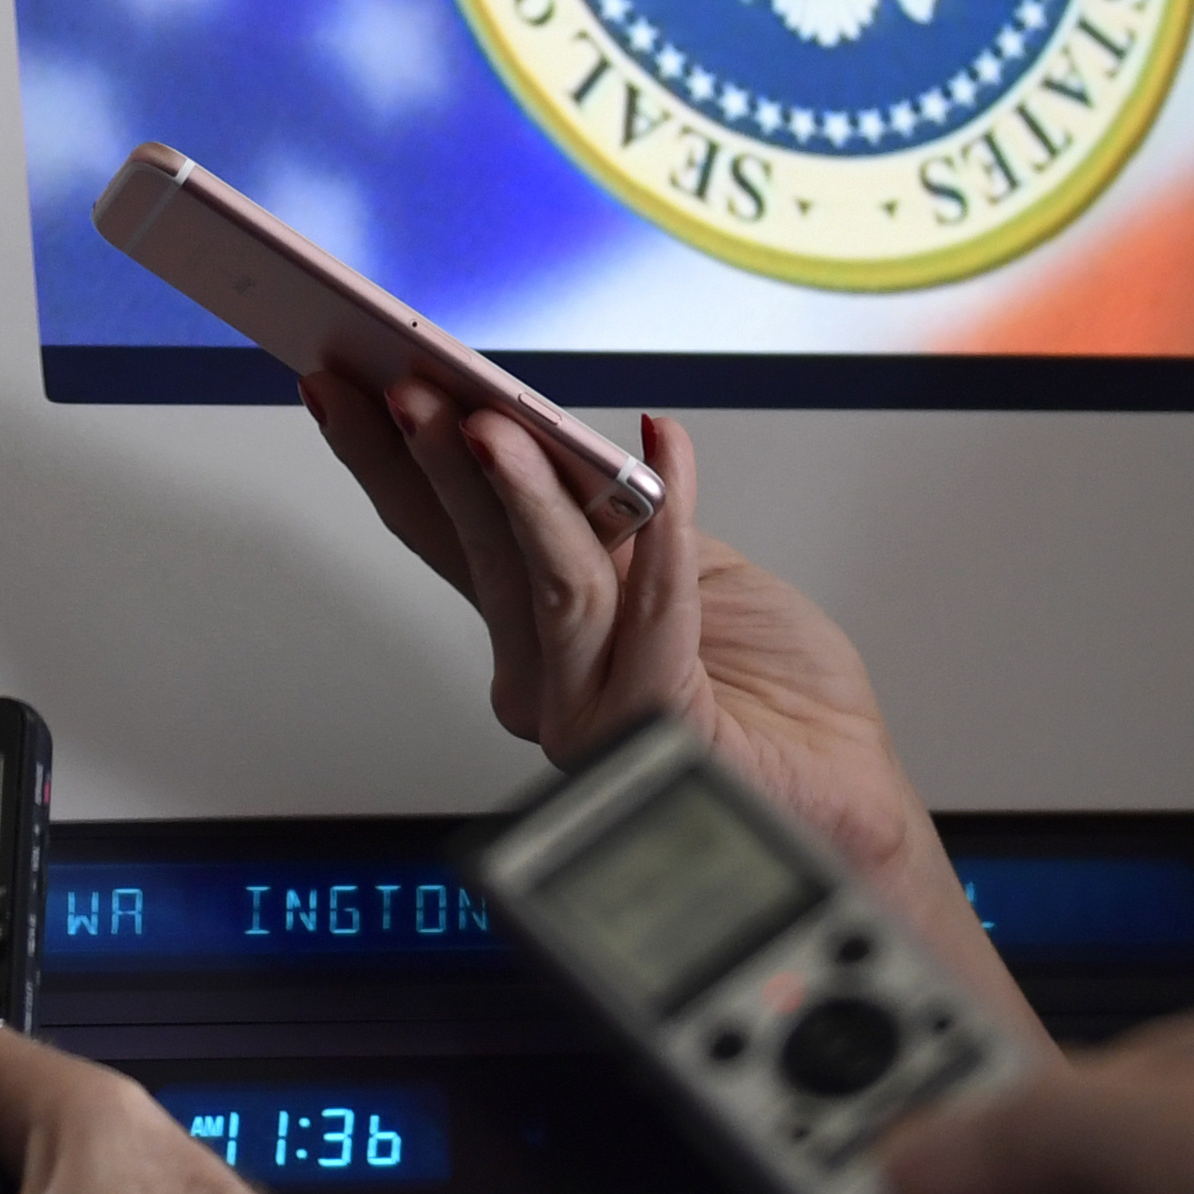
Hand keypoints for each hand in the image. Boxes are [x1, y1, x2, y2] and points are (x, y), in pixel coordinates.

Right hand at [297, 378, 1034, 1039]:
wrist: (847, 807)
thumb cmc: (781, 705)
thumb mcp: (692, 572)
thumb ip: (621, 521)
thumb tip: (563, 441)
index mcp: (541, 632)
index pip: (445, 533)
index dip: (389, 460)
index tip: (346, 387)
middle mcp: (546, 679)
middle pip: (476, 551)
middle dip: (432, 459)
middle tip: (406, 389)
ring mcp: (589, 712)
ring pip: (545, 580)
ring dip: (517, 491)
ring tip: (493, 423)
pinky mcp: (656, 729)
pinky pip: (650, 614)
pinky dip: (658, 529)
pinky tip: (658, 460)